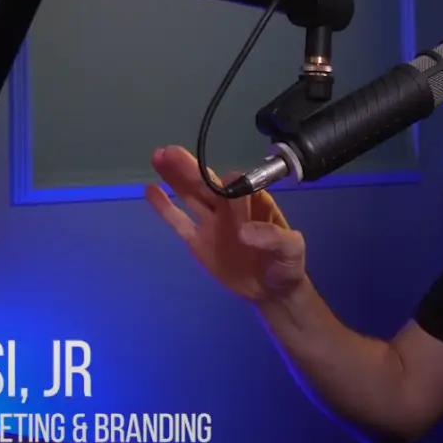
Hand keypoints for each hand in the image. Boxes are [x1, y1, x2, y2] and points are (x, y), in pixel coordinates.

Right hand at [144, 145, 306, 302]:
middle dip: (189, 167)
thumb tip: (245, 231)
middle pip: (207, 182)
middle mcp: (229, 208)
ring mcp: (211, 223)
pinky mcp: (197, 241)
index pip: (238, 186)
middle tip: (169, 151)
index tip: (224, 185)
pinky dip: (164, 207)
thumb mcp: (292, 250)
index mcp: (254, 203)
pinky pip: (178, 221)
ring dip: (174, 177)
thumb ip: (274, 237)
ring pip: (189, 195)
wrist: (272, 292)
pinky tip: (151, 190)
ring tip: (158, 156)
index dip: (229, 184)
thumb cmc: (286, 265)